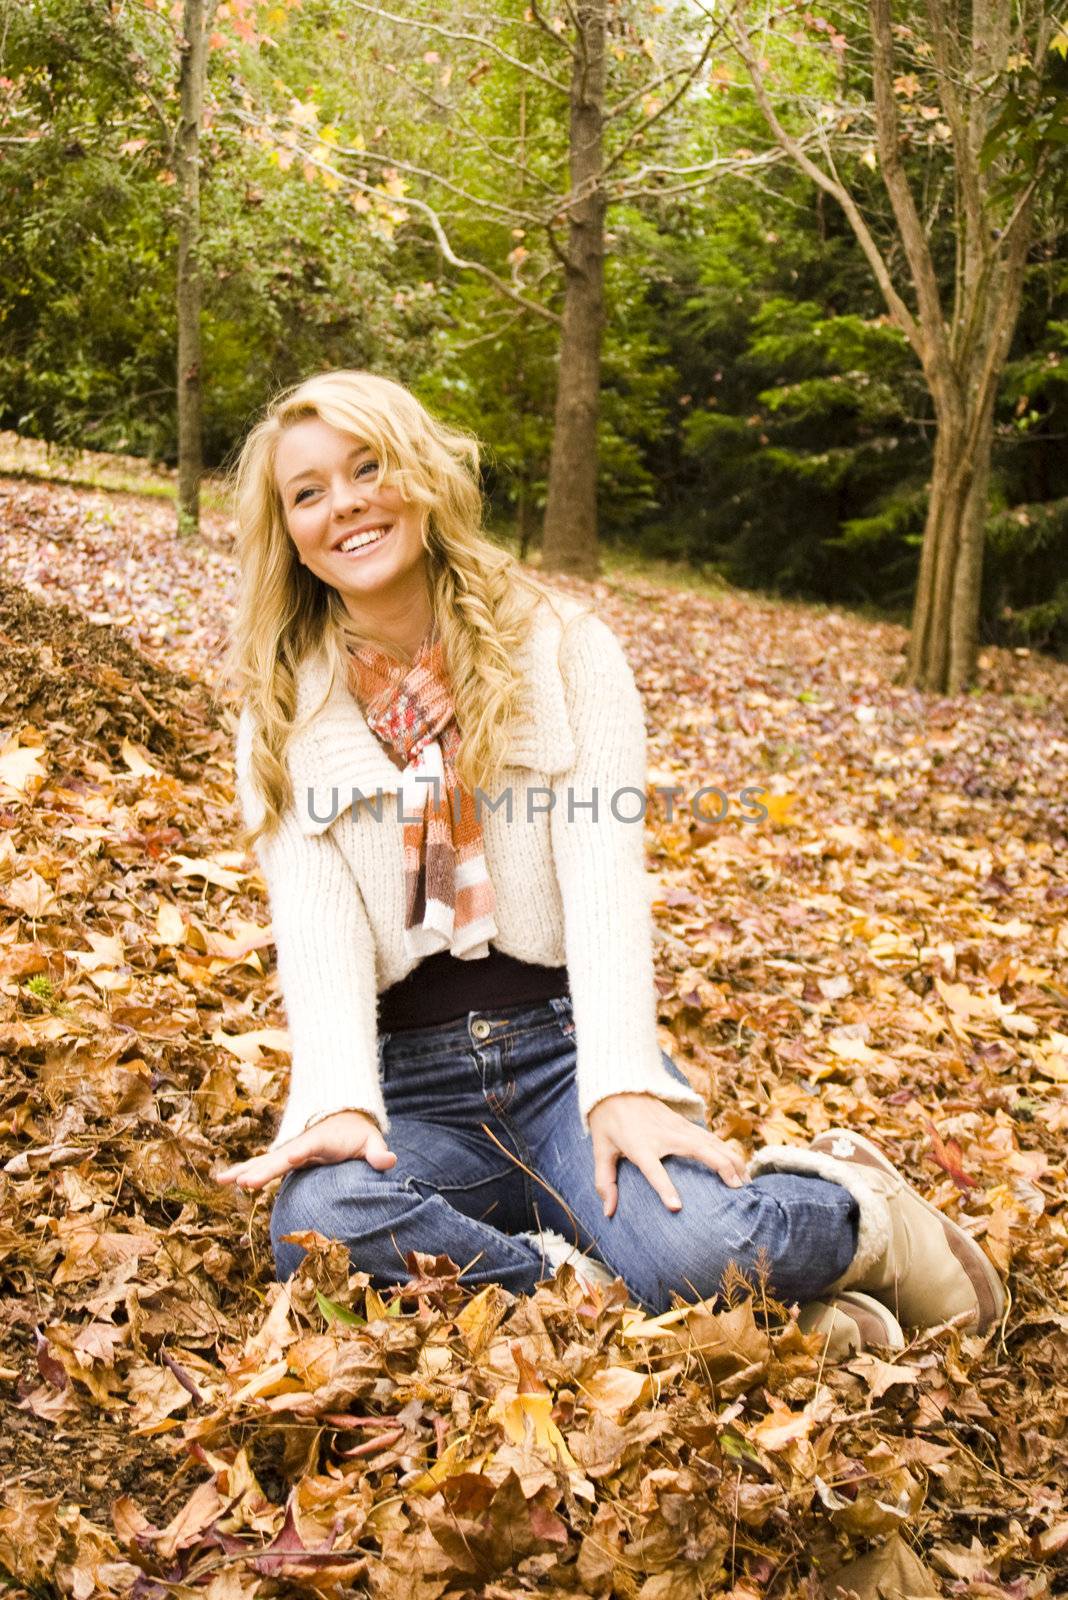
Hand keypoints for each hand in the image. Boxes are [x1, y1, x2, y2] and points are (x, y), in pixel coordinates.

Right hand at [215, 1109, 396, 1191]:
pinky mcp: (284, 1159)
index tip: (287, 1159)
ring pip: (264, 1161)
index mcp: (321, 1140)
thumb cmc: (358, 1133)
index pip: (307, 1148)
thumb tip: (390, 1160)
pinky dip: (244, 1171)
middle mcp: (300, 1145)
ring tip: (221, 1180)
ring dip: (244, 1170)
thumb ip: (378, 1151)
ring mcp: (289, 1151)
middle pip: (279, 1158)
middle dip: (262, 1170)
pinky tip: (223, 1181)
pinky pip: (262, 1166)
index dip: (296, 1155)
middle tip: (244, 1183)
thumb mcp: (371, 1140)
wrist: (343, 1118)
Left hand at [587, 1093, 747, 1217]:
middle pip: (700, 1151)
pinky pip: (711, 1138)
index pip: (653, 1170)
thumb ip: (604, 1182)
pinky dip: (728, 1150)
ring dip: (732, 1160)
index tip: (676, 1207)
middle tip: (737, 1190)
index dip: (664, 1188)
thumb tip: (608, 1213)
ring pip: (712, 1143)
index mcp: (640, 1146)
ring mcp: (678, 1127)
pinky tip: (739, 1164)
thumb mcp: (600, 1150)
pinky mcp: (685, 1123)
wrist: (618, 1087)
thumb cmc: (608, 1122)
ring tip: (746, 1182)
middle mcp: (664, 1135)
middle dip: (722, 1168)